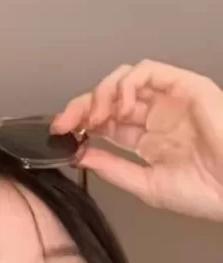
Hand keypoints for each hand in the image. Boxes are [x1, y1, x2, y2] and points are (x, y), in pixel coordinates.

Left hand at [52, 60, 222, 219]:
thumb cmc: (203, 191)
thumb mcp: (145, 184)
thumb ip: (112, 169)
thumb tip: (80, 155)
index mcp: (146, 139)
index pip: (105, 121)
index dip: (79, 123)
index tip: (59, 135)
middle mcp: (156, 115)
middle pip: (110, 97)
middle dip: (82, 105)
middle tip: (65, 123)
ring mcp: (170, 99)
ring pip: (125, 78)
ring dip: (101, 94)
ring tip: (93, 118)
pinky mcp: (185, 86)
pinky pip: (148, 71)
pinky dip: (125, 84)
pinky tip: (118, 107)